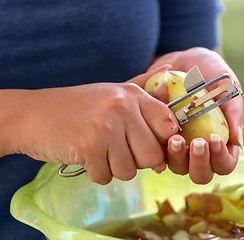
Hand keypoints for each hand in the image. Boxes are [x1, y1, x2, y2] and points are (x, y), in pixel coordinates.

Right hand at [7, 65, 178, 183]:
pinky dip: (96, 173)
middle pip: (153, 155)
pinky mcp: (90, 146)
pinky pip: (106, 176)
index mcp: (133, 94)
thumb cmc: (78, 108)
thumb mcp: (113, 95)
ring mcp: (107, 127)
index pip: (169, 125)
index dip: (162, 142)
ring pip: (130, 170)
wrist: (33, 114)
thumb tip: (172, 106)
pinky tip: (86, 156)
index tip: (148, 145)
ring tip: (100, 151)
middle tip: (118, 151)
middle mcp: (123, 107)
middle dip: (138, 161)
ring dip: (114, 168)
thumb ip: (143, 103)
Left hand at [146, 47, 243, 183]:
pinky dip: (157, 146)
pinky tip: (158, 133)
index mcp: (221, 141)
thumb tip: (238, 143)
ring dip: (177, 158)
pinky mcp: (159, 138)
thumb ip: (234, 113)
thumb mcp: (228, 87)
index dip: (220, 158)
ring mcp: (179, 146)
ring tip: (175, 137)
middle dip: (199, 163)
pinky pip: (156, 152)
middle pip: (201, 174)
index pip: (224, 164)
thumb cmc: (212, 74)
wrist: (185, 60)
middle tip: (196, 142)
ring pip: (178, 168)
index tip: (215, 138)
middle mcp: (199, 148)